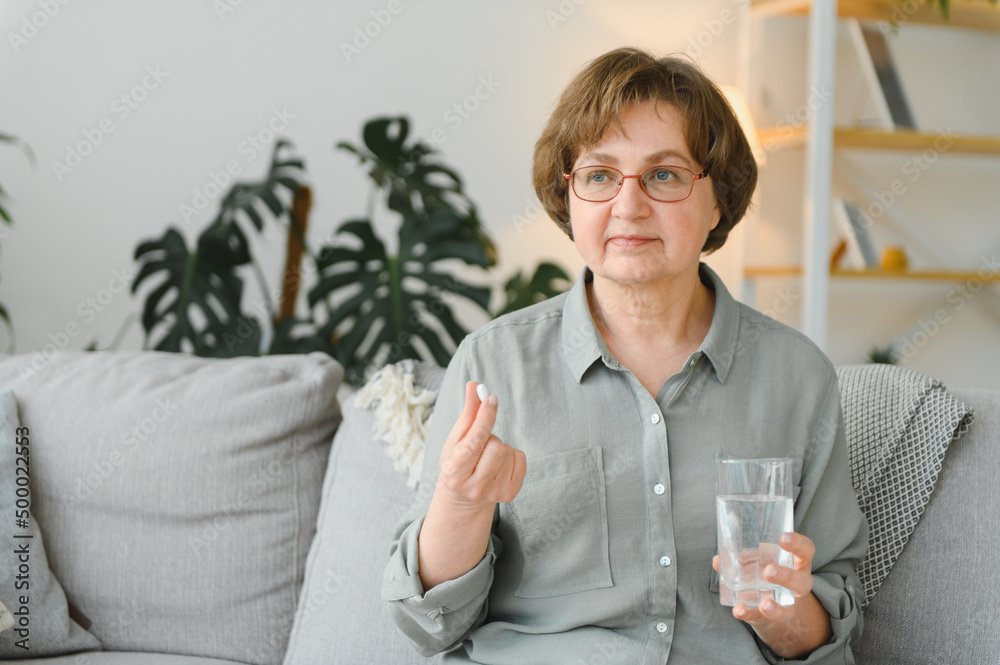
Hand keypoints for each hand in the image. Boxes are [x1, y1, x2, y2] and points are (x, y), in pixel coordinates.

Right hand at [436, 381, 526, 509]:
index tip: (491, 399)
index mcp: (454, 472)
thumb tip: (475, 385)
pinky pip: (521, 459)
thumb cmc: (458, 460)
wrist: (464, 496)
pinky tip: (500, 464)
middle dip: (490, 437)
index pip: (475, 441)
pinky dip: (513, 455)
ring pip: (509, 451)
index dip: (485, 417)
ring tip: (487, 456)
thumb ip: (468, 412)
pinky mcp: (510, 493)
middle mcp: (474, 487)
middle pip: (496, 446)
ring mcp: (494, 493)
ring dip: (500, 446)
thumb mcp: (457, 438)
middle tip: (481, 445)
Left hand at [713, 532, 831, 657]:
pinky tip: (739, 610)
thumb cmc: (766, 573)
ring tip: (764, 603)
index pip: (806, 551)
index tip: (783, 537)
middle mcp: (797, 585)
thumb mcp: (759, 562)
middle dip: (787, 576)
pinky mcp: (770, 619)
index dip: (798, 544)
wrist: (773, 606)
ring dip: (776, 606)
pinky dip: (749, 613)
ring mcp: (786, 605)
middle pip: (802, 582)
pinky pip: (762, 618)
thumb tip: (718, 560)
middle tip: (769, 571)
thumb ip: (740, 559)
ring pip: (788, 608)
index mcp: (796, 564)